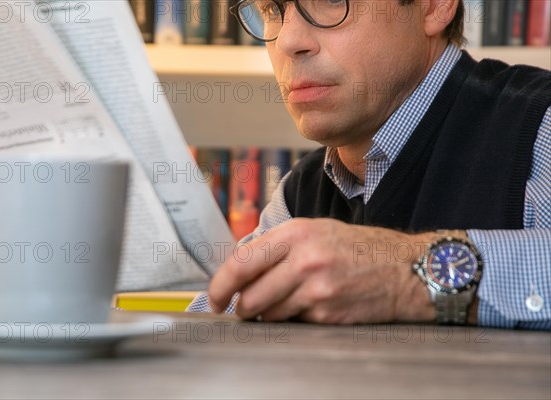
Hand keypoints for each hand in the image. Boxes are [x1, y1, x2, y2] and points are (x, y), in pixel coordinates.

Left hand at [209, 218, 436, 323]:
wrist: (406, 269)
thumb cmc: (359, 248)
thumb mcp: (316, 230)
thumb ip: (278, 247)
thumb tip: (241, 270)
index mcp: (296, 233)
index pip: (242, 262)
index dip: (221, 285)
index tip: (215, 298)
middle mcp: (305, 259)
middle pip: (250, 296)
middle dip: (242, 308)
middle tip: (245, 308)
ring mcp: (317, 289)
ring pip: (269, 314)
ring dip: (268, 315)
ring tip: (286, 303)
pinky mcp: (328, 314)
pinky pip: (295, 323)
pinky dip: (295, 320)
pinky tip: (312, 307)